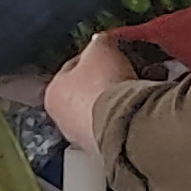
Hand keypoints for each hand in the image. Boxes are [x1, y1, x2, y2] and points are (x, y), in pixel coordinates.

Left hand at [44, 33, 135, 151]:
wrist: (123, 122)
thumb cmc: (102, 86)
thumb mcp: (100, 49)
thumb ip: (99, 42)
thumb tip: (101, 40)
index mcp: (52, 93)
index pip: (71, 67)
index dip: (92, 56)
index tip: (108, 53)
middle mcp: (62, 120)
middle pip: (85, 92)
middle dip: (104, 80)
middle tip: (123, 70)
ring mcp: (83, 138)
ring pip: (101, 110)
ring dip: (116, 99)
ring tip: (136, 88)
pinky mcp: (104, 150)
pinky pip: (116, 125)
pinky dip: (126, 116)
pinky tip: (139, 106)